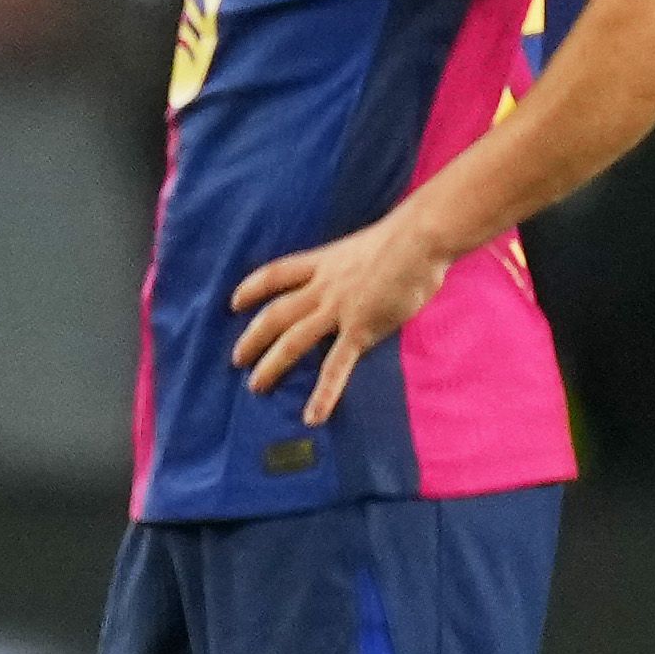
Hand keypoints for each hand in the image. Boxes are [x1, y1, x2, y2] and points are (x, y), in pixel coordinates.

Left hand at [229, 210, 455, 425]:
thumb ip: (356, 268)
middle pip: (275, 314)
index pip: (276, 274)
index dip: (252, 288)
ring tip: (255, 386)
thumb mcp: (366, 247)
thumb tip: (366, 278)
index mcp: (324, 262)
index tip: (235, 302)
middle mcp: (323, 287)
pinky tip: (312, 416)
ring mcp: (338, 310)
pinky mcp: (360, 330)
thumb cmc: (406, 238)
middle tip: (236, 358)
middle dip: (253, 337)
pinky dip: (324, 393)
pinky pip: (336, 367)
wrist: (419, 239)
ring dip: (271, 365)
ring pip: (292, 341)